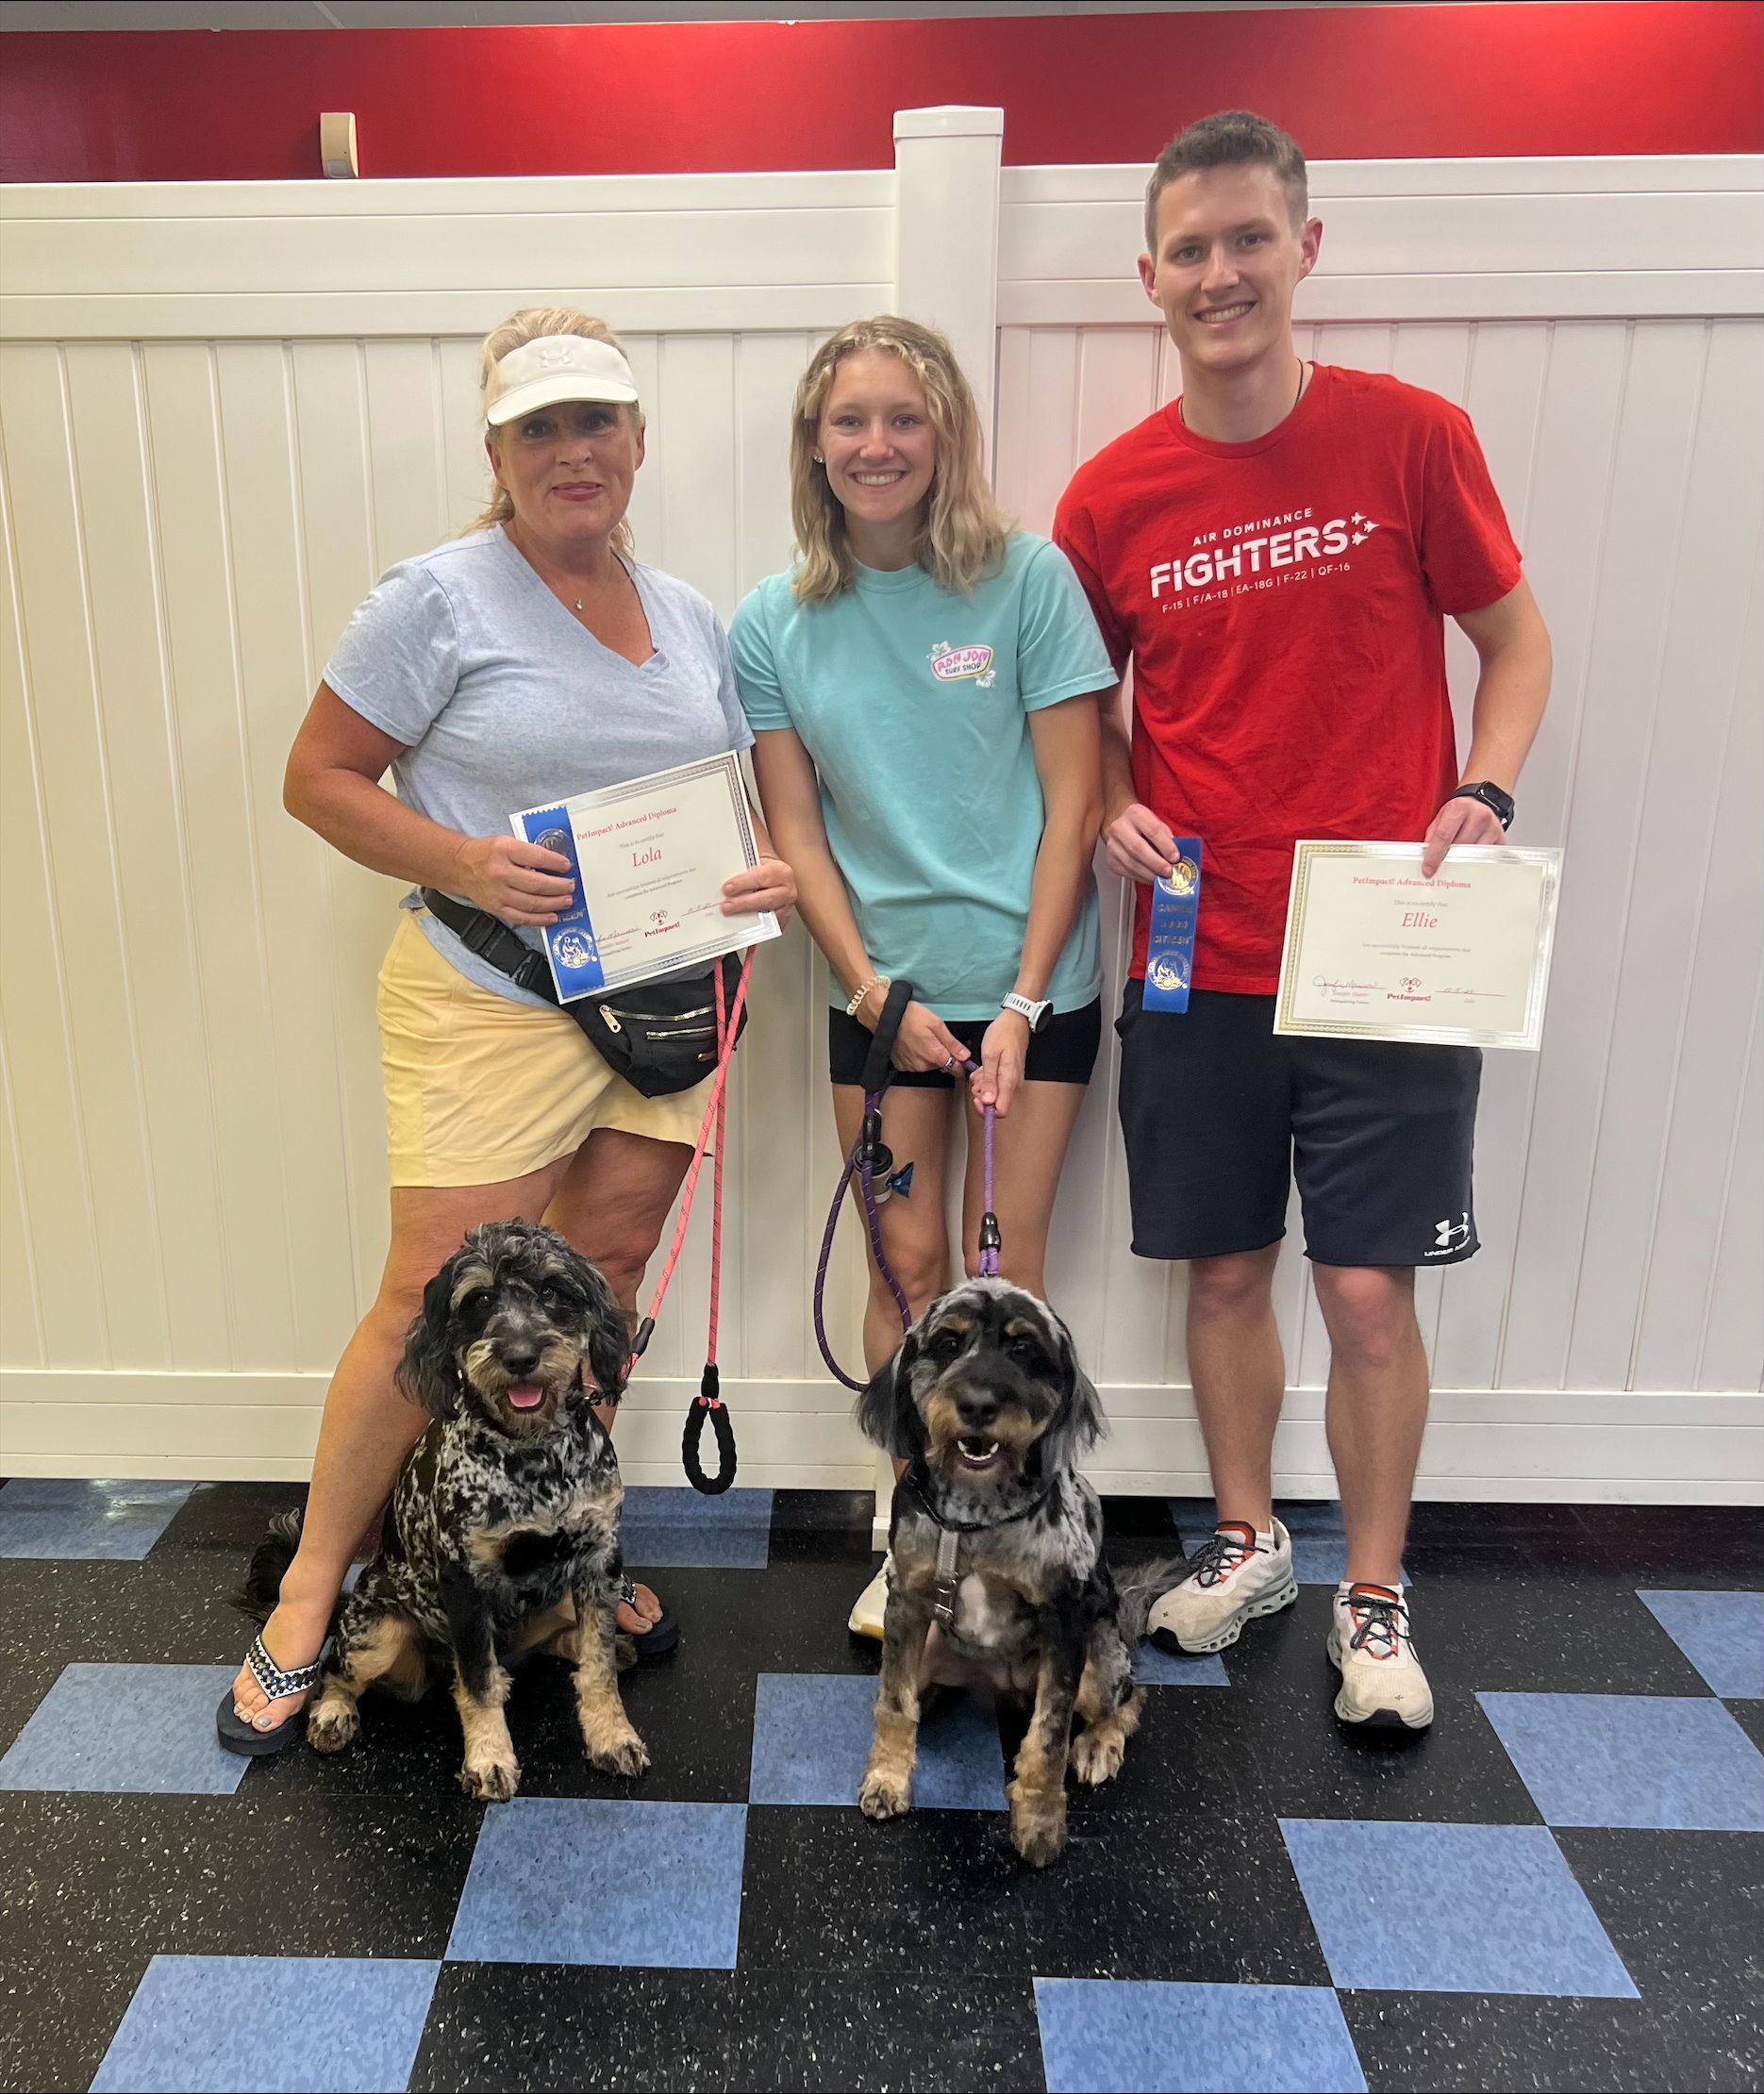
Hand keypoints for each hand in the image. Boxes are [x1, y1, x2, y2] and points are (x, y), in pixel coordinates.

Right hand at [451, 834, 575, 925]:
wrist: (460, 866)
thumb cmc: (487, 853)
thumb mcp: (507, 842)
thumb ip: (529, 852)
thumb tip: (556, 864)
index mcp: (504, 850)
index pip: (537, 857)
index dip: (555, 863)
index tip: (567, 866)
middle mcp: (500, 872)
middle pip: (537, 884)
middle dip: (559, 887)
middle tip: (570, 886)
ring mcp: (497, 893)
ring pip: (532, 903)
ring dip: (553, 903)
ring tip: (566, 901)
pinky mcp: (496, 908)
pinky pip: (521, 917)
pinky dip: (539, 919)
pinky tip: (552, 916)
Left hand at [723, 854, 795, 928]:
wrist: (771, 877)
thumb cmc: (761, 869)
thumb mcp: (753, 859)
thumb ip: (743, 861)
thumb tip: (724, 860)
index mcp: (781, 872)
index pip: (762, 877)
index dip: (744, 883)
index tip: (727, 888)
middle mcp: (786, 890)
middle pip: (766, 899)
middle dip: (743, 903)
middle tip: (726, 905)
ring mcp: (784, 907)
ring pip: (767, 915)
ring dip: (747, 916)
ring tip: (730, 915)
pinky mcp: (780, 921)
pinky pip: (767, 927)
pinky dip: (752, 927)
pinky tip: (740, 925)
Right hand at [889, 999, 971, 1075]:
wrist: (885, 1017)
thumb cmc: (911, 1016)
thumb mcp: (936, 1024)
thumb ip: (952, 1043)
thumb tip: (966, 1057)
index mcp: (935, 1055)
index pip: (955, 1069)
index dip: (961, 1065)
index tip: (963, 1059)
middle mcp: (923, 1065)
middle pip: (941, 1065)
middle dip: (942, 1055)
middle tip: (936, 1039)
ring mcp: (910, 1067)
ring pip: (928, 1065)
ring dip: (928, 1056)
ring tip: (922, 1040)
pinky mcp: (900, 1065)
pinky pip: (915, 1065)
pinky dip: (916, 1057)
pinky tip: (912, 1045)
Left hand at [970, 1012, 1027, 1117]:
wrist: (1016, 1021)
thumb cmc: (1003, 1034)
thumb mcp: (990, 1055)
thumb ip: (989, 1080)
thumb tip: (988, 1102)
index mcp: (1009, 1080)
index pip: (1001, 1110)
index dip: (986, 1109)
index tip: (976, 1098)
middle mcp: (1013, 1084)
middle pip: (996, 1104)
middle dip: (982, 1095)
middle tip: (976, 1079)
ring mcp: (1012, 1080)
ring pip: (995, 1094)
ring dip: (983, 1086)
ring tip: (979, 1071)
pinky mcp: (1009, 1075)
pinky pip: (997, 1085)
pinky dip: (987, 1080)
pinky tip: (984, 1070)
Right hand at [1103, 801, 1176, 882]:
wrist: (1123, 827)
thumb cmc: (1144, 826)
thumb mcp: (1158, 824)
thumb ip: (1167, 838)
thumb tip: (1177, 856)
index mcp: (1135, 813)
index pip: (1152, 830)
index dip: (1165, 846)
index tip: (1175, 857)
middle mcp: (1119, 827)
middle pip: (1138, 848)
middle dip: (1156, 863)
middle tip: (1169, 872)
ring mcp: (1112, 845)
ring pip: (1131, 863)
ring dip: (1149, 874)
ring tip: (1162, 879)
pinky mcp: (1110, 860)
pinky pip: (1126, 872)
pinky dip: (1141, 878)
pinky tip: (1151, 879)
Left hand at [1422, 794, 1505, 875]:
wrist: (1480, 804)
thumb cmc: (1459, 812)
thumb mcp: (1442, 818)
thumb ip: (1432, 836)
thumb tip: (1426, 857)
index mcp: (1460, 807)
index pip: (1444, 835)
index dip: (1434, 855)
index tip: (1428, 869)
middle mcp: (1479, 815)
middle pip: (1460, 847)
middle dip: (1448, 860)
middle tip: (1440, 868)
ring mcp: (1492, 827)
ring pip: (1474, 854)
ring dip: (1462, 862)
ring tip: (1455, 861)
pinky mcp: (1501, 839)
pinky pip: (1485, 857)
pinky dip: (1475, 862)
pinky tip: (1468, 861)